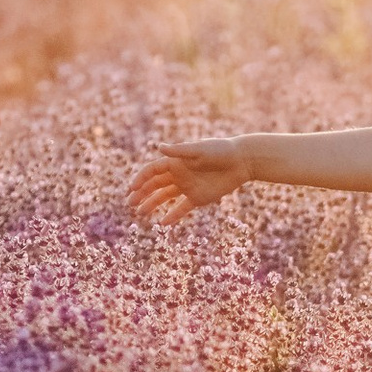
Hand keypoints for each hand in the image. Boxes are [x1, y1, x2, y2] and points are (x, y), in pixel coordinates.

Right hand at [128, 138, 248, 223]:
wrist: (241, 162)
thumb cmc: (220, 151)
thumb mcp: (200, 150)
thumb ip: (180, 151)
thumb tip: (159, 147)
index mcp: (176, 161)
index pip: (153, 171)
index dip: (141, 179)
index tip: (132, 189)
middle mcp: (179, 174)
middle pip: (155, 185)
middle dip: (141, 194)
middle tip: (130, 204)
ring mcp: (188, 186)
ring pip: (165, 197)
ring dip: (152, 204)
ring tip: (140, 213)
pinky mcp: (199, 198)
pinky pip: (182, 208)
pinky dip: (173, 215)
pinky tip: (162, 223)